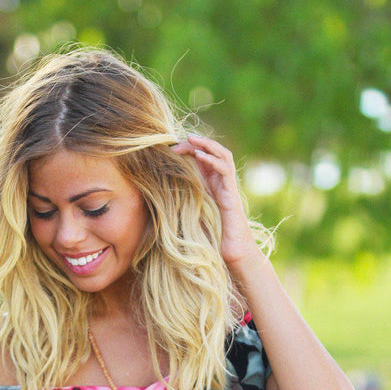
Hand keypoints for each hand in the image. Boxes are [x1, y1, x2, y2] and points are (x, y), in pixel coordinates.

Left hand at [172, 133, 258, 264]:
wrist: (232, 251)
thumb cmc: (212, 238)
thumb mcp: (191, 217)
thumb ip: (181, 206)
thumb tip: (158, 204)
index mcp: (212, 184)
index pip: (202, 158)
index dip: (188, 150)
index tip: (171, 149)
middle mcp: (221, 182)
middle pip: (212, 152)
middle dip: (196, 143)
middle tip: (178, 140)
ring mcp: (228, 186)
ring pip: (222, 155)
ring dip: (206, 144)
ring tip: (191, 138)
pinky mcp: (232, 192)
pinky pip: (225, 169)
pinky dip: (213, 160)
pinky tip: (200, 156)